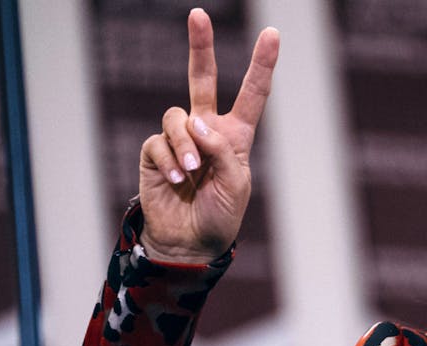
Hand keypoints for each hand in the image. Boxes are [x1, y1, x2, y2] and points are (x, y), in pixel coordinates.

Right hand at [138, 8, 278, 262]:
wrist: (190, 242)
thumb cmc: (221, 214)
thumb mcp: (237, 184)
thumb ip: (223, 150)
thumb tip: (196, 120)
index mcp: (236, 136)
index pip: (252, 95)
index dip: (262, 65)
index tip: (272, 34)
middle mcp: (207, 130)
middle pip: (201, 80)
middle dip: (200, 47)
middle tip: (198, 15)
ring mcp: (179, 139)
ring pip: (178, 117)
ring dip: (185, 144)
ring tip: (191, 172)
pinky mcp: (155, 152)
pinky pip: (159, 142)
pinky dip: (169, 161)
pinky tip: (176, 180)